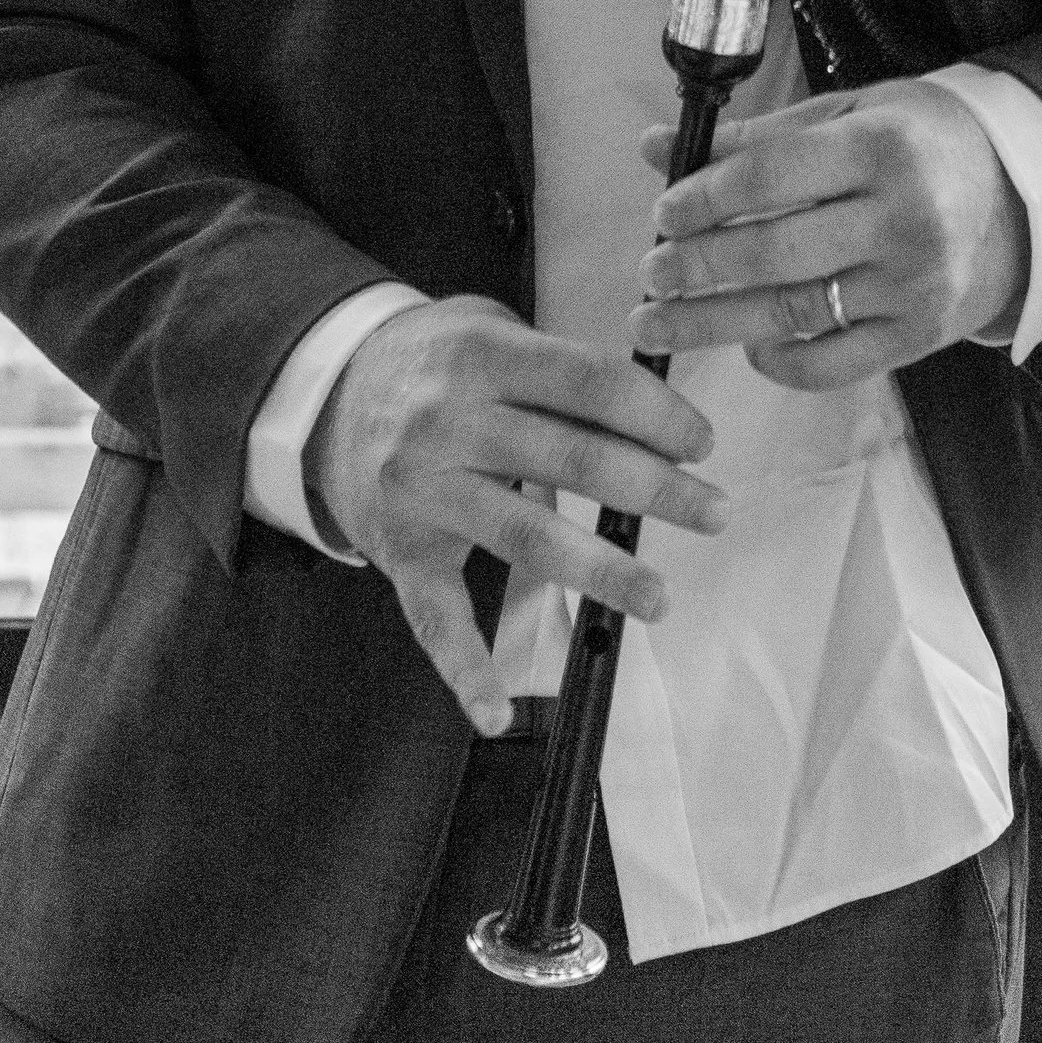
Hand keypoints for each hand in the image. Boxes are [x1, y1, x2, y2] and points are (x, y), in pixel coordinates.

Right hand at [304, 296, 729, 734]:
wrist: (327, 394)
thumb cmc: (436, 360)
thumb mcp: (491, 330)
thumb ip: (561, 366)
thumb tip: (654, 413)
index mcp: (484, 356)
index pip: (590, 383)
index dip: (656, 413)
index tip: (702, 443)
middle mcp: (450, 422)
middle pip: (572, 459)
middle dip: (656, 488)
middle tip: (715, 511)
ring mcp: (423, 492)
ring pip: (526, 538)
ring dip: (603, 571)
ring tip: (660, 596)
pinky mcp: (401, 553)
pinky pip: (436, 619)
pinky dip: (466, 671)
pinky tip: (500, 712)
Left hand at [629, 82, 1031, 390]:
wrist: (1024, 195)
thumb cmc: (921, 142)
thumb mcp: (850, 114)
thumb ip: (756, 137)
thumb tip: (656, 148)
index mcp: (883, 146)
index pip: (770, 176)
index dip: (704, 199)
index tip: (662, 214)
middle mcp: (904, 217)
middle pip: (773, 253)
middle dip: (695, 268)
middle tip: (648, 274)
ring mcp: (915, 284)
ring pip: (793, 314)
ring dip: (712, 323)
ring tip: (658, 321)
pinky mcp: (921, 335)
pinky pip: (834, 364)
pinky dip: (780, 362)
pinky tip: (746, 347)